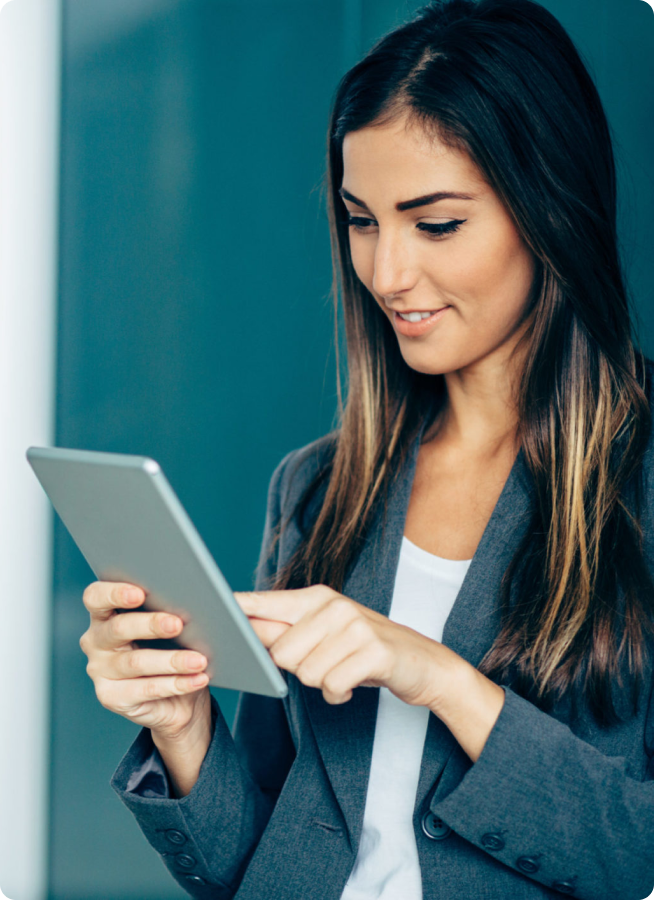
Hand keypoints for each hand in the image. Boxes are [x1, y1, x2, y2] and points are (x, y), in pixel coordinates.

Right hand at [79, 581, 210, 744]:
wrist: (176, 697)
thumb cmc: (171, 647)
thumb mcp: (171, 625)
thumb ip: (174, 608)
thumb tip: (201, 600)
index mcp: (105, 613)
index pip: (96, 597)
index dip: (114, 593)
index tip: (140, 593)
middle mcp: (96, 640)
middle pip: (118, 628)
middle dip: (151, 624)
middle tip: (177, 624)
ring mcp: (100, 670)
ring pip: (136, 662)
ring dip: (172, 660)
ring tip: (199, 660)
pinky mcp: (112, 697)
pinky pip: (147, 689)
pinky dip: (177, 684)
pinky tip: (197, 678)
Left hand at [233, 584, 456, 708]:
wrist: (424, 663)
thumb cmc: (365, 651)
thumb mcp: (326, 635)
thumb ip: (286, 632)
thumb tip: (242, 631)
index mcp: (317, 598)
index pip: (265, 602)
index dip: (235, 608)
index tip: (206, 605)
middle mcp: (333, 605)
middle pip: (280, 652)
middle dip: (298, 670)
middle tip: (325, 665)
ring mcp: (354, 625)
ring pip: (305, 672)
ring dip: (322, 684)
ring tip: (343, 672)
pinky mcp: (373, 650)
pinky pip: (331, 686)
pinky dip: (339, 696)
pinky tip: (353, 686)